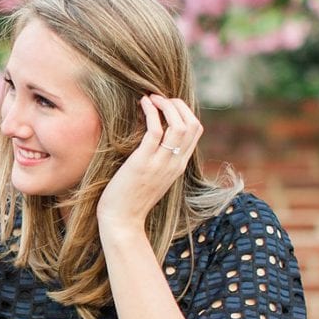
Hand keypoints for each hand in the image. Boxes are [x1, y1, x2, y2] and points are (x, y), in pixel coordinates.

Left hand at [96, 94, 201, 237]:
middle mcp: (175, 163)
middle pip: (192, 124)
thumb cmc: (132, 198)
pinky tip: (143, 104)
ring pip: (178, 125)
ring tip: (151, 98)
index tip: (167, 104)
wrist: (122, 220)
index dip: (185, 111)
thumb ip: (159, 159)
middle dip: (178, 104)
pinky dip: (152, 112)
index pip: (196, 130)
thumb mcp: (153, 176)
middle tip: (159, 98)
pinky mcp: (143, 162)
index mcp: (179, 165)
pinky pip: (155, 130)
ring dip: (166, 105)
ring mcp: (161, 163)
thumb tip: (154, 136)